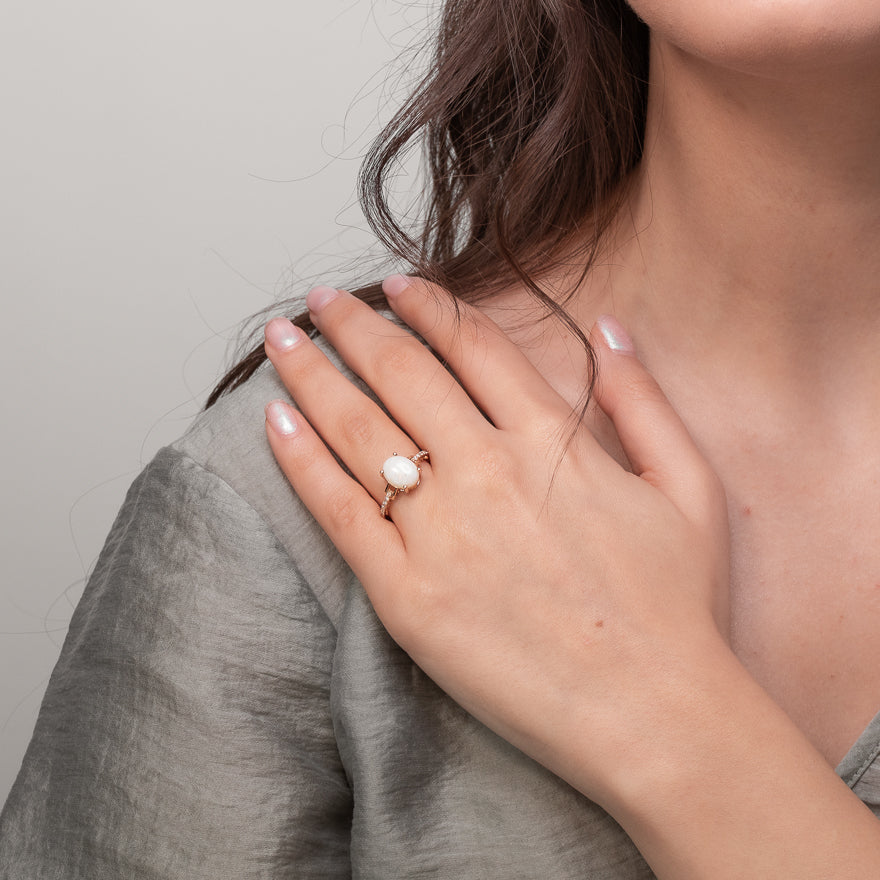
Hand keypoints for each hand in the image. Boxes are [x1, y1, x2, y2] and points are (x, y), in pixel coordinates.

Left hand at [262, 276, 729, 811]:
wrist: (652, 714)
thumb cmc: (676, 607)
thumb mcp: (689, 487)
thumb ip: (644, 400)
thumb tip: (608, 329)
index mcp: (553, 441)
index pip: (474, 347)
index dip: (430, 307)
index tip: (398, 285)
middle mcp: (488, 472)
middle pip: (403, 373)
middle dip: (353, 325)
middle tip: (320, 298)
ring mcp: (441, 533)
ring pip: (358, 429)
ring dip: (313, 372)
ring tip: (281, 336)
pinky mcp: (405, 595)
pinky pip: (337, 512)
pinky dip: (300, 459)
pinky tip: (274, 420)